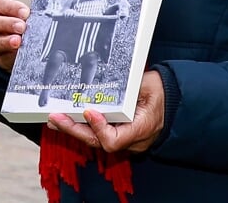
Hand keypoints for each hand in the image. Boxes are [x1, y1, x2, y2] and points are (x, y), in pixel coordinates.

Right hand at [0, 0, 28, 72]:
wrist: (25, 48)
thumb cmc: (28, 26)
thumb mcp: (28, 17)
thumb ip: (31, 16)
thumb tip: (42, 16)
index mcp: (1, 10)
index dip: (10, 7)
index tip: (25, 13)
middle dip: (8, 23)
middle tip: (22, 27)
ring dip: (6, 40)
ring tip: (18, 41)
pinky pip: (0, 55)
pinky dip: (10, 52)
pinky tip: (19, 51)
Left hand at [48, 70, 164, 154]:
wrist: (173, 102)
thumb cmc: (162, 92)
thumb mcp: (150, 85)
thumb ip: (131, 87)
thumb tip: (110, 84)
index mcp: (143, 128)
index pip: (115, 139)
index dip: (99, 129)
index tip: (88, 112)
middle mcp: (133, 141)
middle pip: (99, 142)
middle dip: (75, 130)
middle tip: (56, 117)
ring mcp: (126, 141)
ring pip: (95, 141)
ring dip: (73, 130)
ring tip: (54, 119)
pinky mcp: (119, 135)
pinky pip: (97, 136)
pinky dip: (81, 128)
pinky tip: (66, 119)